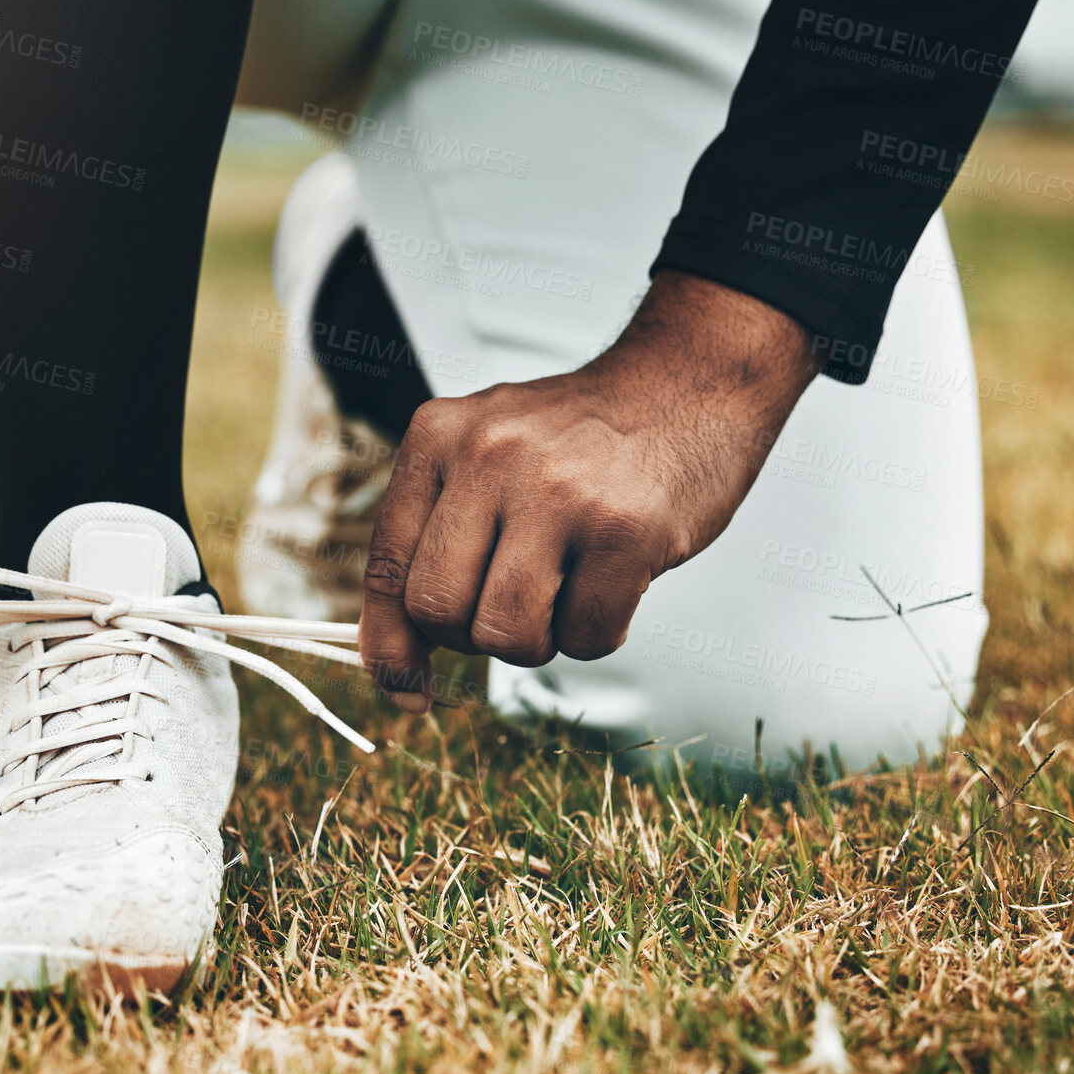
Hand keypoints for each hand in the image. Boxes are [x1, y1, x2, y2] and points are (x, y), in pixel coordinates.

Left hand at [360, 271, 818, 710]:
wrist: (685, 384)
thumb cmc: (577, 442)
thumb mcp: (481, 457)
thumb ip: (432, 542)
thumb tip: (396, 671)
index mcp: (436, 438)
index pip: (387, 567)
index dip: (390, 645)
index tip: (405, 688)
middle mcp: (487, 456)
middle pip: (438, 611)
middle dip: (472, 636)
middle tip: (513, 604)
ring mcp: (556, 491)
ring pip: (505, 635)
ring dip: (537, 640)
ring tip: (564, 591)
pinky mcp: (623, 529)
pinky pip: (584, 637)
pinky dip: (596, 633)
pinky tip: (612, 581)